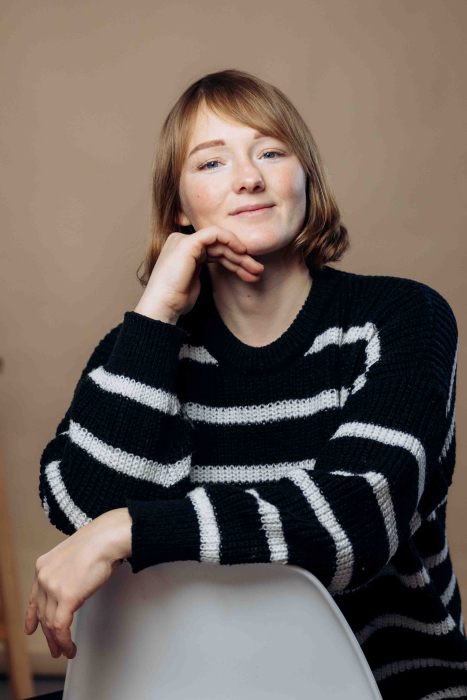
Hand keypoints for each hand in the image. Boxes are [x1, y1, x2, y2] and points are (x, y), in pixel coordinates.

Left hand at [24, 509, 130, 658]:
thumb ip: (67, 573)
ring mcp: (53, 587)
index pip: (34, 597)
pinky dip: (65, 641)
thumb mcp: (73, 557)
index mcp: (43, 566)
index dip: (32, 616)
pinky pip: (61, 627)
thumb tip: (74, 587)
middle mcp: (44, 577)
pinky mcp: (66, 598)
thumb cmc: (98, 542)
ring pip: (50, 623)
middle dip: (48, 634)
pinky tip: (69, 647)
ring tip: (64, 650)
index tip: (31, 627)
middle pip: (43, 613)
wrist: (106, 539)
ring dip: (58, 641)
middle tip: (54, 646)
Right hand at [134, 226, 264, 321]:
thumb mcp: (194, 282)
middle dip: (241, 259)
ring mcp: (183, 241)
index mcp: (184, 252)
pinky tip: (242, 251)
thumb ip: (203, 270)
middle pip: (219, 247)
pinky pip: (214, 234)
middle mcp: (182, 243)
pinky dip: (230, 240)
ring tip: (256, 270)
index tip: (249, 274)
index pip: (215, 251)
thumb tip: (224, 266)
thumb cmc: (176, 300)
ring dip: (241, 255)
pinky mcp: (188, 243)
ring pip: (220, 242)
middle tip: (257, 271)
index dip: (234, 261)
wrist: (162, 306)